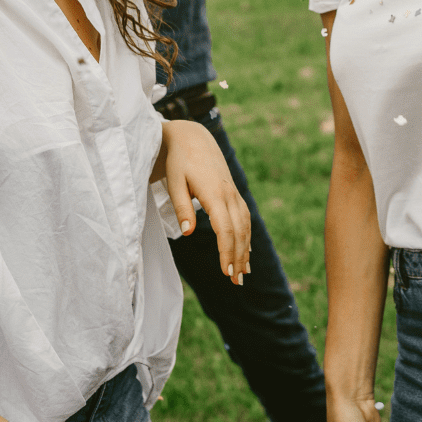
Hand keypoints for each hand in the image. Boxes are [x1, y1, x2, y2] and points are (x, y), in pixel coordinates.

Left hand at [156, 120, 250, 283]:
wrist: (193, 138)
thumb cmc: (180, 162)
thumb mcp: (175, 183)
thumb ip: (182, 207)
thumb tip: (188, 231)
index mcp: (214, 194)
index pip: (226, 229)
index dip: (227, 252)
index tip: (225, 272)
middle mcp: (229, 195)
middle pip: (239, 231)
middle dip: (238, 258)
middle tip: (236, 282)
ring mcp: (234, 193)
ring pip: (245, 226)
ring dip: (245, 249)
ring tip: (244, 272)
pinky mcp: (233, 193)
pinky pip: (245, 218)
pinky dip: (246, 236)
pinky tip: (245, 250)